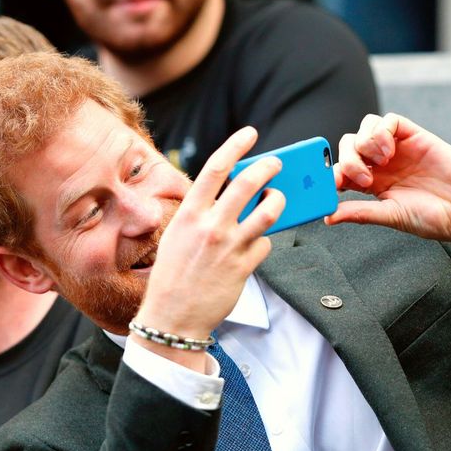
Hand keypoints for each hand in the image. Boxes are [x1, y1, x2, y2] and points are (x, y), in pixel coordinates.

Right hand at [133, 127, 283, 366]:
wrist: (172, 316)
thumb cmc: (172, 276)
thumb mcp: (177, 235)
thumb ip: (201, 213)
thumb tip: (229, 192)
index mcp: (189, 213)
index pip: (217, 167)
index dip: (237, 145)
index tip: (250, 134)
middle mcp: (210, 226)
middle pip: (249, 183)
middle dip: (269, 168)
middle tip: (277, 165)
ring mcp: (229, 246)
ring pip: (269, 211)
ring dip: (278, 201)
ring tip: (277, 199)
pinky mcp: (244, 267)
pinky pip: (265, 244)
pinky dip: (264, 241)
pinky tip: (255, 245)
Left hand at [328, 113, 450, 251]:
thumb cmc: (433, 217)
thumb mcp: (390, 216)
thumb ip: (359, 212)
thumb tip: (328, 217)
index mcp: (372, 184)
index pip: (341, 170)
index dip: (333, 174)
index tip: (334, 185)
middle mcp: (381, 164)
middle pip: (349, 145)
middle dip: (348, 159)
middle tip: (364, 178)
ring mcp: (398, 148)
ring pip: (365, 128)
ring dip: (364, 143)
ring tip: (381, 163)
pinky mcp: (415, 136)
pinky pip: (390, 120)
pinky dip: (381, 131)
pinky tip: (389, 151)